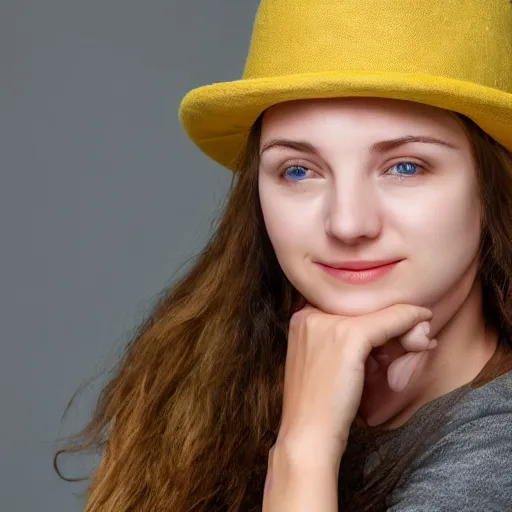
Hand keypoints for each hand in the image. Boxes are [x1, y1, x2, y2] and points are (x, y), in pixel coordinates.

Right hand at [276, 302, 435, 462]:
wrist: (308, 434)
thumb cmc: (319, 404)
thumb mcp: (324, 362)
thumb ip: (341, 340)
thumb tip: (382, 329)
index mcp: (301, 319)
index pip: (346, 306)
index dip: (373, 316)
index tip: (395, 330)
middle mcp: (310, 314)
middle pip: (362, 306)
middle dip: (391, 319)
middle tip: (416, 335)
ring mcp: (328, 323)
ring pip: (377, 311)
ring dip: (404, 322)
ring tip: (420, 339)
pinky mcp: (349, 336)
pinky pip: (389, 321)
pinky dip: (409, 320)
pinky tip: (424, 320)